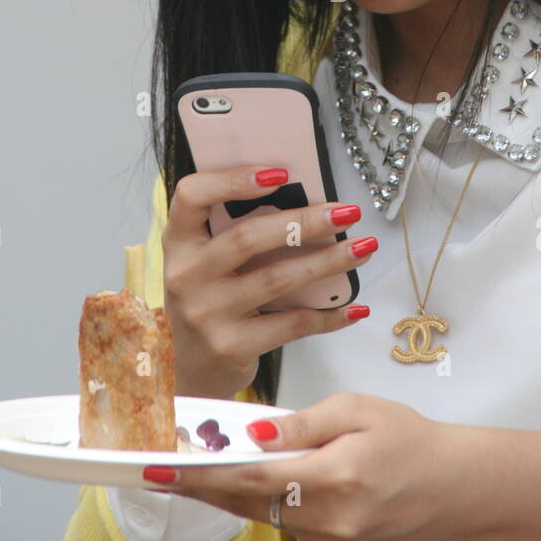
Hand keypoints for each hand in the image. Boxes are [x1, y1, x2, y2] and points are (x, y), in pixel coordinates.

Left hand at [145, 392, 472, 540]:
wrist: (454, 488)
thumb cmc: (409, 439)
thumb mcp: (356, 409)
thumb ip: (301, 424)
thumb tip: (253, 434)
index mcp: (336, 476)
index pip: (251, 476)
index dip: (201, 474)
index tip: (162, 469)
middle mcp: (331, 520)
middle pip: (248, 501)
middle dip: (203, 485)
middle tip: (162, 470)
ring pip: (265, 515)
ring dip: (236, 492)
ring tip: (207, 468)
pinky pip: (289, 525)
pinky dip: (273, 502)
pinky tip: (273, 480)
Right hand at [161, 167, 373, 399]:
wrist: (189, 368)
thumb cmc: (207, 299)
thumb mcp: (203, 261)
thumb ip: (233, 232)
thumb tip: (304, 202)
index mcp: (178, 242)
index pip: (192, 196)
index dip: (232, 179)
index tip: (280, 172)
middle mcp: (186, 274)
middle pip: (249, 236)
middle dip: (306, 221)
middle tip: (347, 212)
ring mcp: (207, 312)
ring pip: (277, 278)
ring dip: (328, 261)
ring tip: (363, 248)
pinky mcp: (231, 345)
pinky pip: (291, 324)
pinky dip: (328, 315)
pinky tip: (354, 306)